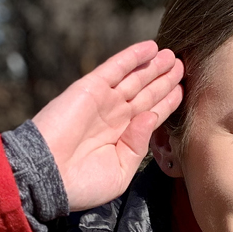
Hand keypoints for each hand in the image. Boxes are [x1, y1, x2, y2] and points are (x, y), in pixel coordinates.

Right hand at [32, 42, 183, 211]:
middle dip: (164, 80)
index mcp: (122, 139)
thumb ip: (137, 147)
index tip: (183, 91)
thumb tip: (150, 115)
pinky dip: (132, 56)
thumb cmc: (82, 184)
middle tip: (183, 65)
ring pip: (135, 78)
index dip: (167, 102)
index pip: (150, 114)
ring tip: (173, 55)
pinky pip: (115, 68)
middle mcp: (114, 117)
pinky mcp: (90, 88)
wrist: (49, 177)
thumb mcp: (120, 173)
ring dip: (154, 66)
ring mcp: (103, 101)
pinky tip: (151, 47)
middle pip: (146, 93)